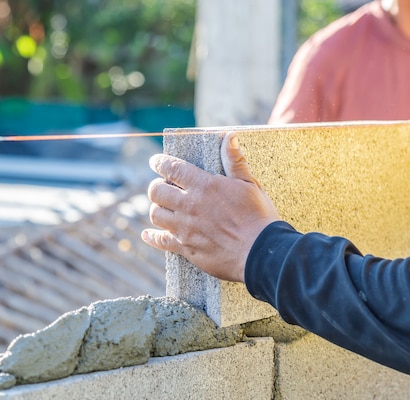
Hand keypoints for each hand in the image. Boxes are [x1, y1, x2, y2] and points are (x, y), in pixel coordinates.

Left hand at [142, 133, 279, 282]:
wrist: (261, 252)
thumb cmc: (258, 216)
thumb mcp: (249, 184)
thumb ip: (235, 161)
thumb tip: (229, 137)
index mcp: (204, 185)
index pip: (172, 168)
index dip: (160, 162)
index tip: (155, 161)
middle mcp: (189, 205)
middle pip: (156, 191)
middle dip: (157, 186)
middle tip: (163, 186)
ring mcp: (185, 228)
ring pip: (156, 215)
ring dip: (157, 208)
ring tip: (164, 207)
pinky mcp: (186, 248)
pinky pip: (161, 241)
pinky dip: (152, 237)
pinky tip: (148, 235)